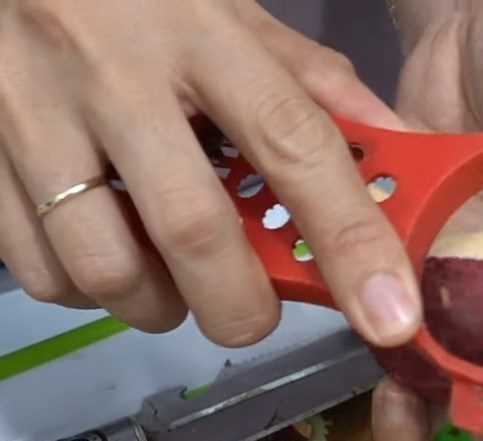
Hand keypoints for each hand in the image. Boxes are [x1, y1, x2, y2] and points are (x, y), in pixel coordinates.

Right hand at [0, 0, 421, 347]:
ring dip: (159, 305)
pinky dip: (89, 291)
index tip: (390, 316)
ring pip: (107, 270)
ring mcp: (30, 113)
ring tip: (171, 279)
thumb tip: (392, 155)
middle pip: (195, 233)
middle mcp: (114, 72)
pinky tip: (107, 253)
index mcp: (200, 31)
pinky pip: (39, 271)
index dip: (352, 243)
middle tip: (251, 312)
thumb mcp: (228, 12)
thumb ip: (311, 86)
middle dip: (240, 308)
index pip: (296, 147)